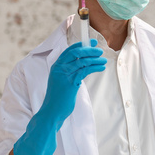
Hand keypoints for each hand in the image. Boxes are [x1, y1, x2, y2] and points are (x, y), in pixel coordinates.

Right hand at [13, 39, 106, 154]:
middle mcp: (59, 68)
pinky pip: (85, 71)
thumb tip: (83, 65)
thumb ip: (69, 72)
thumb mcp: (62, 81)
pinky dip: (95, 68)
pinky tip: (101, 68)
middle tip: (100, 50)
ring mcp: (64, 74)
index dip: (81, 45)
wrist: (51, 112)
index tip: (92, 42)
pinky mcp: (70, 82)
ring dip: (95, 59)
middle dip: (89, 50)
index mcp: (56, 66)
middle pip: (76, 52)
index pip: (69, 50)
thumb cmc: (58, 98)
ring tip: (104, 61)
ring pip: (82, 61)